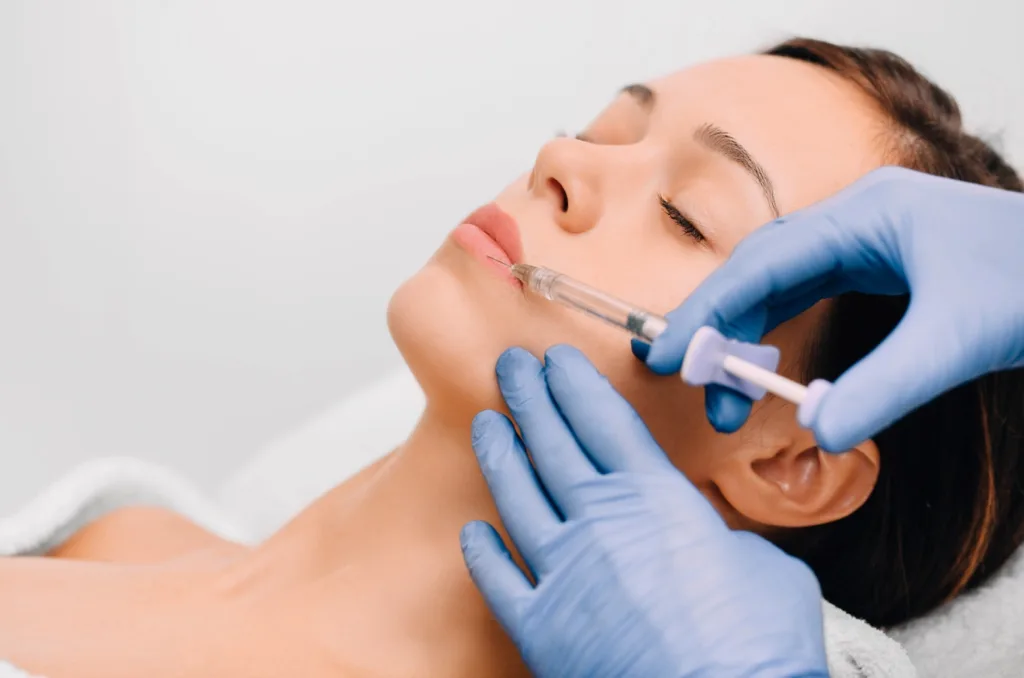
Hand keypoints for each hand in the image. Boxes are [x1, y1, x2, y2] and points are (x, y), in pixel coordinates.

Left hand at [461, 345, 827, 677]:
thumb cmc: (755, 647)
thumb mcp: (764, 566)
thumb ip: (721, 538)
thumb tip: (711, 541)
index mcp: (654, 498)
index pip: (602, 421)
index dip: (574, 384)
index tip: (555, 360)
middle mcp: (598, 523)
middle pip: (553, 444)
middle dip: (529, 397)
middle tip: (511, 367)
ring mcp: (562, 572)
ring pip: (517, 497)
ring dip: (500, 454)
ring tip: (486, 423)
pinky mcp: (540, 626)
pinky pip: (499, 578)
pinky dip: (483, 551)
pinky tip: (475, 529)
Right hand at [639, 166, 1023, 450]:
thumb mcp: (961, 338)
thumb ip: (887, 385)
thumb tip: (822, 434)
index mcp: (868, 214)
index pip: (763, 262)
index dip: (708, 309)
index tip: (667, 356)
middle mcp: (860, 218)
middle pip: (761, 269)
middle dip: (720, 327)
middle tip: (691, 386)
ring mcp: (873, 238)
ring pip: (782, 280)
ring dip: (746, 330)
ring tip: (725, 387)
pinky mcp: (887, 264)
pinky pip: (811, 290)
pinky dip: (779, 325)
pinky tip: (766, 357)